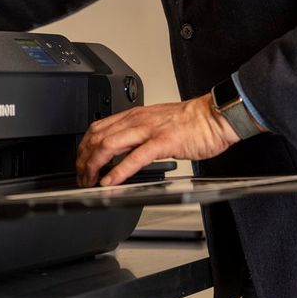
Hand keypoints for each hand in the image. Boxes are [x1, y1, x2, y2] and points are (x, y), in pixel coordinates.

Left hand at [76, 94, 240, 186]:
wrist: (216, 116)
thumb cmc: (191, 122)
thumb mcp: (156, 123)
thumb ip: (138, 134)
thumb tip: (122, 150)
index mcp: (134, 115)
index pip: (97, 128)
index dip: (83, 148)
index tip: (80, 163)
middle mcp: (137, 120)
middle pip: (97, 137)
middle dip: (83, 160)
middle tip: (81, 177)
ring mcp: (149, 130)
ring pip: (109, 145)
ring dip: (94, 166)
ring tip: (90, 181)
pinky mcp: (163, 142)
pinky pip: (135, 157)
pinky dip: (118, 171)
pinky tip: (110, 182)